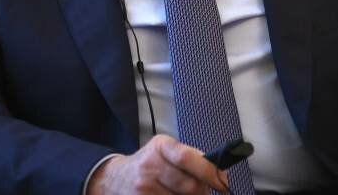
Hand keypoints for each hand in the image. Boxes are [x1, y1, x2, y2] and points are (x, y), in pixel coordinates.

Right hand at [86, 134, 227, 193]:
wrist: (115, 179)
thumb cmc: (150, 164)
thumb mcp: (167, 151)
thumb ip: (194, 158)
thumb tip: (221, 174)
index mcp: (160, 146)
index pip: (187, 158)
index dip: (208, 171)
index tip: (222, 182)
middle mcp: (149, 165)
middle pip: (190, 186)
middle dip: (202, 192)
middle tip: (201, 191)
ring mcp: (144, 188)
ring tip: (180, 194)